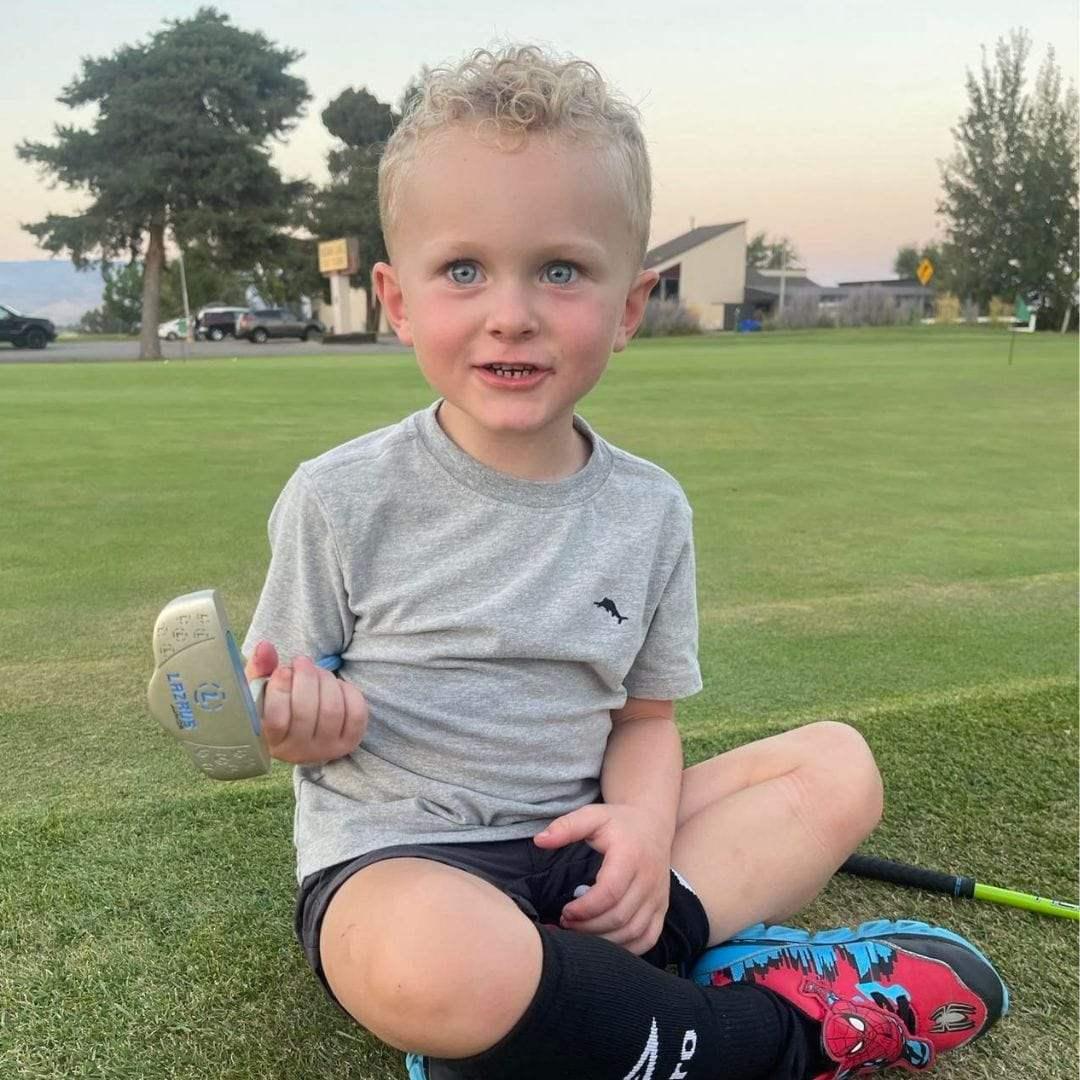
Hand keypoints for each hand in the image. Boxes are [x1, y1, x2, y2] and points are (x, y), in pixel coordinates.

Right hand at [244, 642, 367, 764]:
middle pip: (306, 713)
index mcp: (270, 742)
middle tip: (301, 661)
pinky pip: (356, 713)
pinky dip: (348, 691)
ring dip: (326, 681)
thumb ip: (259, 668)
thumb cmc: (277, 704)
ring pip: (332, 710)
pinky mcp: (349, 742)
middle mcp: (298, 751)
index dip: (280, 691)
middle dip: (306, 678)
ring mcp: (326, 749)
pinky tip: (336, 684)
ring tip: (317, 671)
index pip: (276, 721)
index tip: (282, 670)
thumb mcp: (261, 689)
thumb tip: (265, 647)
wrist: (305, 728)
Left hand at [533, 803, 672, 954]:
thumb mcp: (592, 815)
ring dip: (604, 940)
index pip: (610, 893)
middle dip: (589, 927)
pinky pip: (647, 938)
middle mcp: (649, 880)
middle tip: (566, 924)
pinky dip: (626, 948)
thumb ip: (566, 827)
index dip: (585, 909)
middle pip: (619, 917)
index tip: (565, 911)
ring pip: (633, 932)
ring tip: (580, 932)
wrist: (653, 825)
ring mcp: (658, 897)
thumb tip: (539, 840)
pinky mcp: (662, 908)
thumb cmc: (619, 822)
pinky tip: (604, 942)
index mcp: (631, 857)